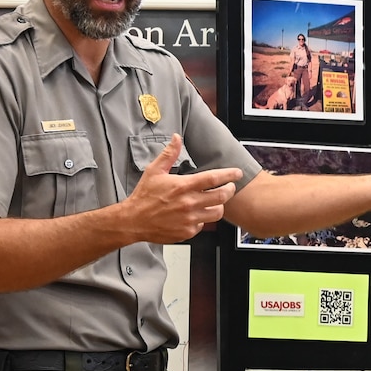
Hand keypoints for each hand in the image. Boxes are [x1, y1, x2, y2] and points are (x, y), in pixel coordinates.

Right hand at [124, 135, 241, 242]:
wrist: (133, 221)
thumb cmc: (143, 197)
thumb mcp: (154, 171)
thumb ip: (169, 154)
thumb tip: (177, 138)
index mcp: (183, 186)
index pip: (213, 178)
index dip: (229, 174)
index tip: (237, 173)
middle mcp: (189, 203)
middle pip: (222, 196)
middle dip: (230, 190)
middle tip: (230, 186)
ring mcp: (189, 219)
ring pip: (217, 212)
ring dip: (219, 205)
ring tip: (214, 201)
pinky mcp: (188, 231)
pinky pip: (204, 225)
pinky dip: (203, 219)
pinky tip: (196, 214)